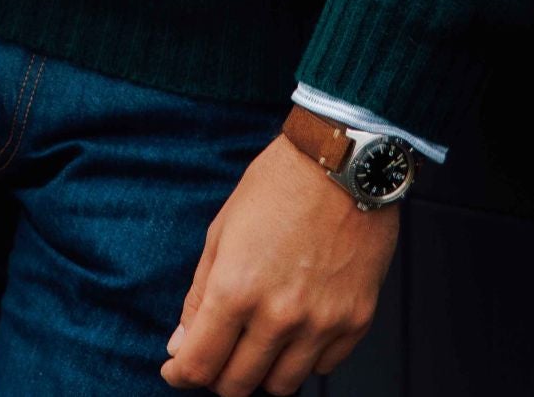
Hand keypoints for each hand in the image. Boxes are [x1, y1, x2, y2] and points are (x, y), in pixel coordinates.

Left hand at [160, 132, 398, 395]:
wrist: (345, 159)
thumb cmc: (281, 183)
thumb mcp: (223, 229)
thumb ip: (200, 293)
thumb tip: (182, 344)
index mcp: (237, 289)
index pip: (199, 365)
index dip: (181, 373)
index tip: (178, 368)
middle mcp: (279, 315)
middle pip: (237, 385)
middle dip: (219, 376)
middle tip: (220, 352)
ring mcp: (321, 322)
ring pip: (281, 386)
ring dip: (263, 370)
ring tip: (260, 340)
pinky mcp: (356, 320)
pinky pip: (323, 367)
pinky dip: (305, 357)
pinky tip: (298, 327)